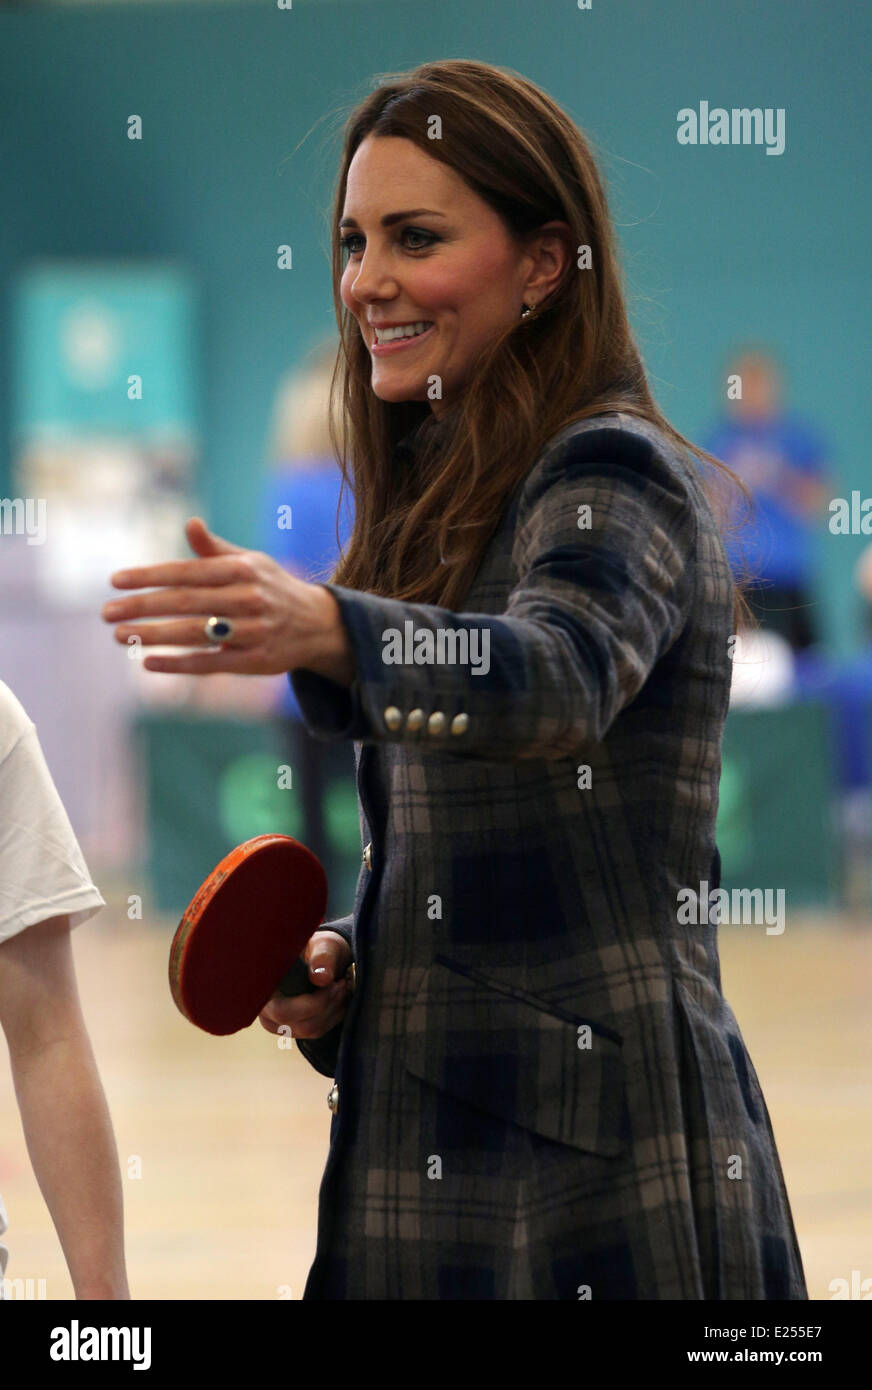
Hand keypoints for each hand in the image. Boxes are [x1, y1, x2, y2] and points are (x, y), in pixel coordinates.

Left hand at [101, 517, 353, 681]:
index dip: (149, 576)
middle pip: (185, 602)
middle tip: (107, 612)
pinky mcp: (255, 661)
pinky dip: (178, 664)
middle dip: (142, 606)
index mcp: (242, 570)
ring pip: (194, 634)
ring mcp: (253, 631)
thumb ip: (214, 549)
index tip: (115, 581)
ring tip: (119, 636)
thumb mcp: (250, 562)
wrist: (319, 625)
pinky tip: (149, 662)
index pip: (187, 572)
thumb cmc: (272, 588)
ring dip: (153, 635)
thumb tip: (189, 524)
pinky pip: (211, 663)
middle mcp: (248, 598)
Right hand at [258, 930, 353, 1040]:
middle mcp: (267, 1010)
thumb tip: (321, 979)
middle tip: (341, 984)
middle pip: (300, 1024)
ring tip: (341, 987)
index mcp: (265, 987)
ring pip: (311, 1030)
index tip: (332, 981)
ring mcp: (279, 1023)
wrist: (323, 959)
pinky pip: (317, 1032)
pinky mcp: (294, 1029)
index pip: (282, 1010)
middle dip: (326, 1004)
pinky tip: (337, 997)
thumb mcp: (323, 945)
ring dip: (333, 1009)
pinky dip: (334, 1016)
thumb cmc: (318, 949)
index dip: (312, 1002)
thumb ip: (322, 957)